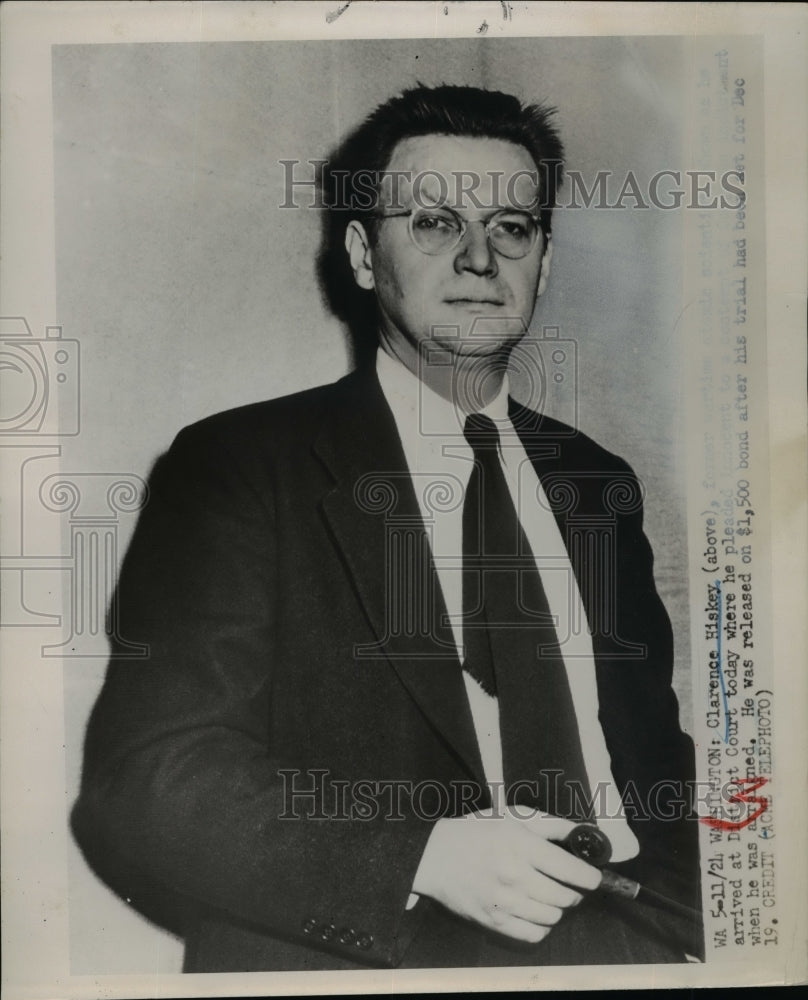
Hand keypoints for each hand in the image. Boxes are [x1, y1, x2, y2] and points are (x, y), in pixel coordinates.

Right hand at [411, 807, 601, 943]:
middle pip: (565, 897)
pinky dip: (541, 927)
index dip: (590, 877)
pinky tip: (534, 912)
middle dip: (574, 892)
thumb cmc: (476, 833)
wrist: (435, 856)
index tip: (594, 878)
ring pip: (552, 917)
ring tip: (548, 896)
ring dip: (557, 908)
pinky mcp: (494, 922)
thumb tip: (584, 833)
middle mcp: (514, 875)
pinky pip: (534, 936)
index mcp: (520, 845)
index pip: (570, 870)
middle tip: (567, 885)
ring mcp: (504, 902)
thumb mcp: (512, 816)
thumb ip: (551, 824)